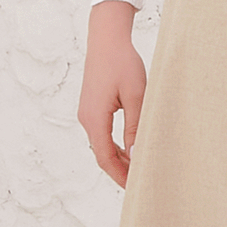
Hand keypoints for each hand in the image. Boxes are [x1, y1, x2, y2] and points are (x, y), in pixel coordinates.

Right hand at [78, 0, 145, 186]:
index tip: (136, 188)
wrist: (106, 38)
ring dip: (118, 159)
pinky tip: (130, 148)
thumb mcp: (136, 96)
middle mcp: (86, 119)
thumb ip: (136, 127)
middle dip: (120, 172)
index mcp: (95, 119)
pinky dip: (114, 146)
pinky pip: (101, 134)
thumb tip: (137, 156)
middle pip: (102, 155)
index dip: (121, 176)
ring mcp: (86, 113)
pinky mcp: (91, 107)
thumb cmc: (123, 63)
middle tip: (141, 184)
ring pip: (101, 145)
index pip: (106, 158)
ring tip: (138, 169)